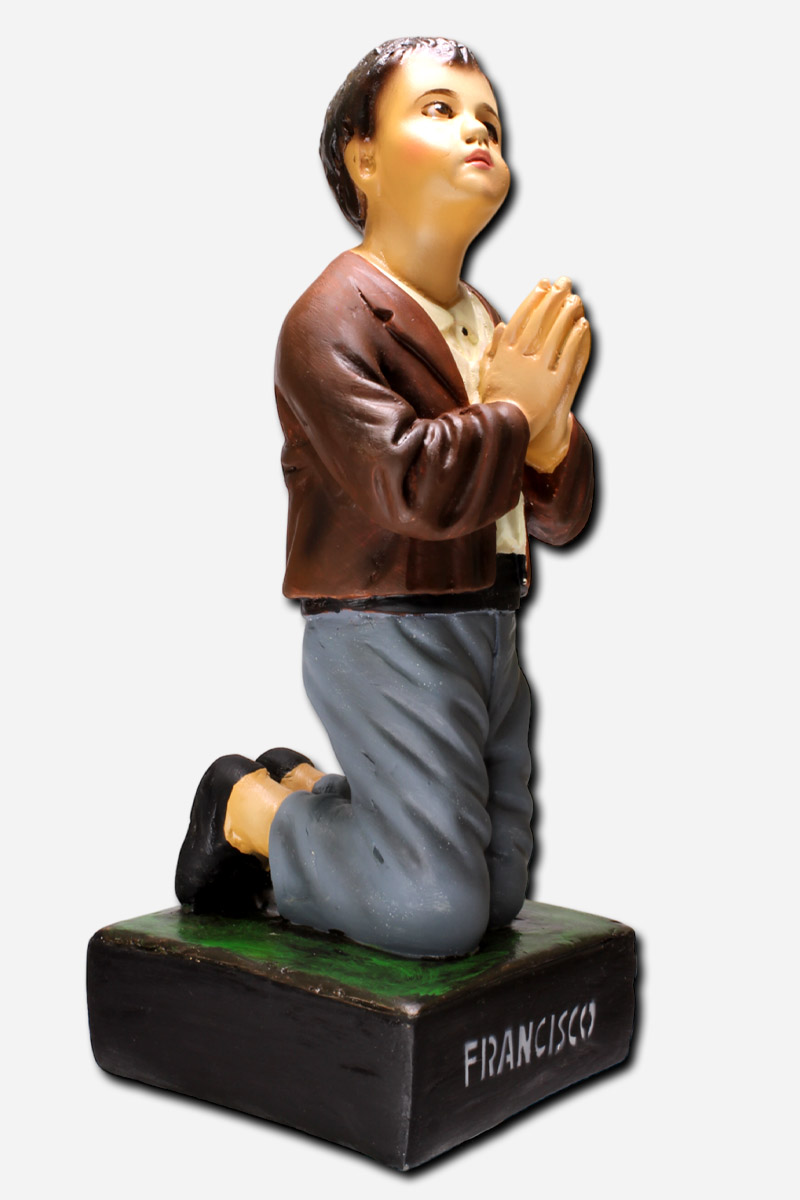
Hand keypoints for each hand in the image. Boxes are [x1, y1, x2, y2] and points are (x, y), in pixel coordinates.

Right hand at [480, 277, 590, 469]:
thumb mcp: (488, 373)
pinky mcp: (553, 383)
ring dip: (567, 315)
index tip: (543, 285)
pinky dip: (575, 339)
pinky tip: (582, 326)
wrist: (506, 430)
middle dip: (552, 299)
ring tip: (576, 301)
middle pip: (539, 322)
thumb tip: (502, 325)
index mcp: (504, 353)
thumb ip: (494, 349)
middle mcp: (520, 358)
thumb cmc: (496, 403)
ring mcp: (538, 370)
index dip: (533, 300)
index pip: (520, 319)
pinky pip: (567, 356)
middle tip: (564, 283)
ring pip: (555, 335)